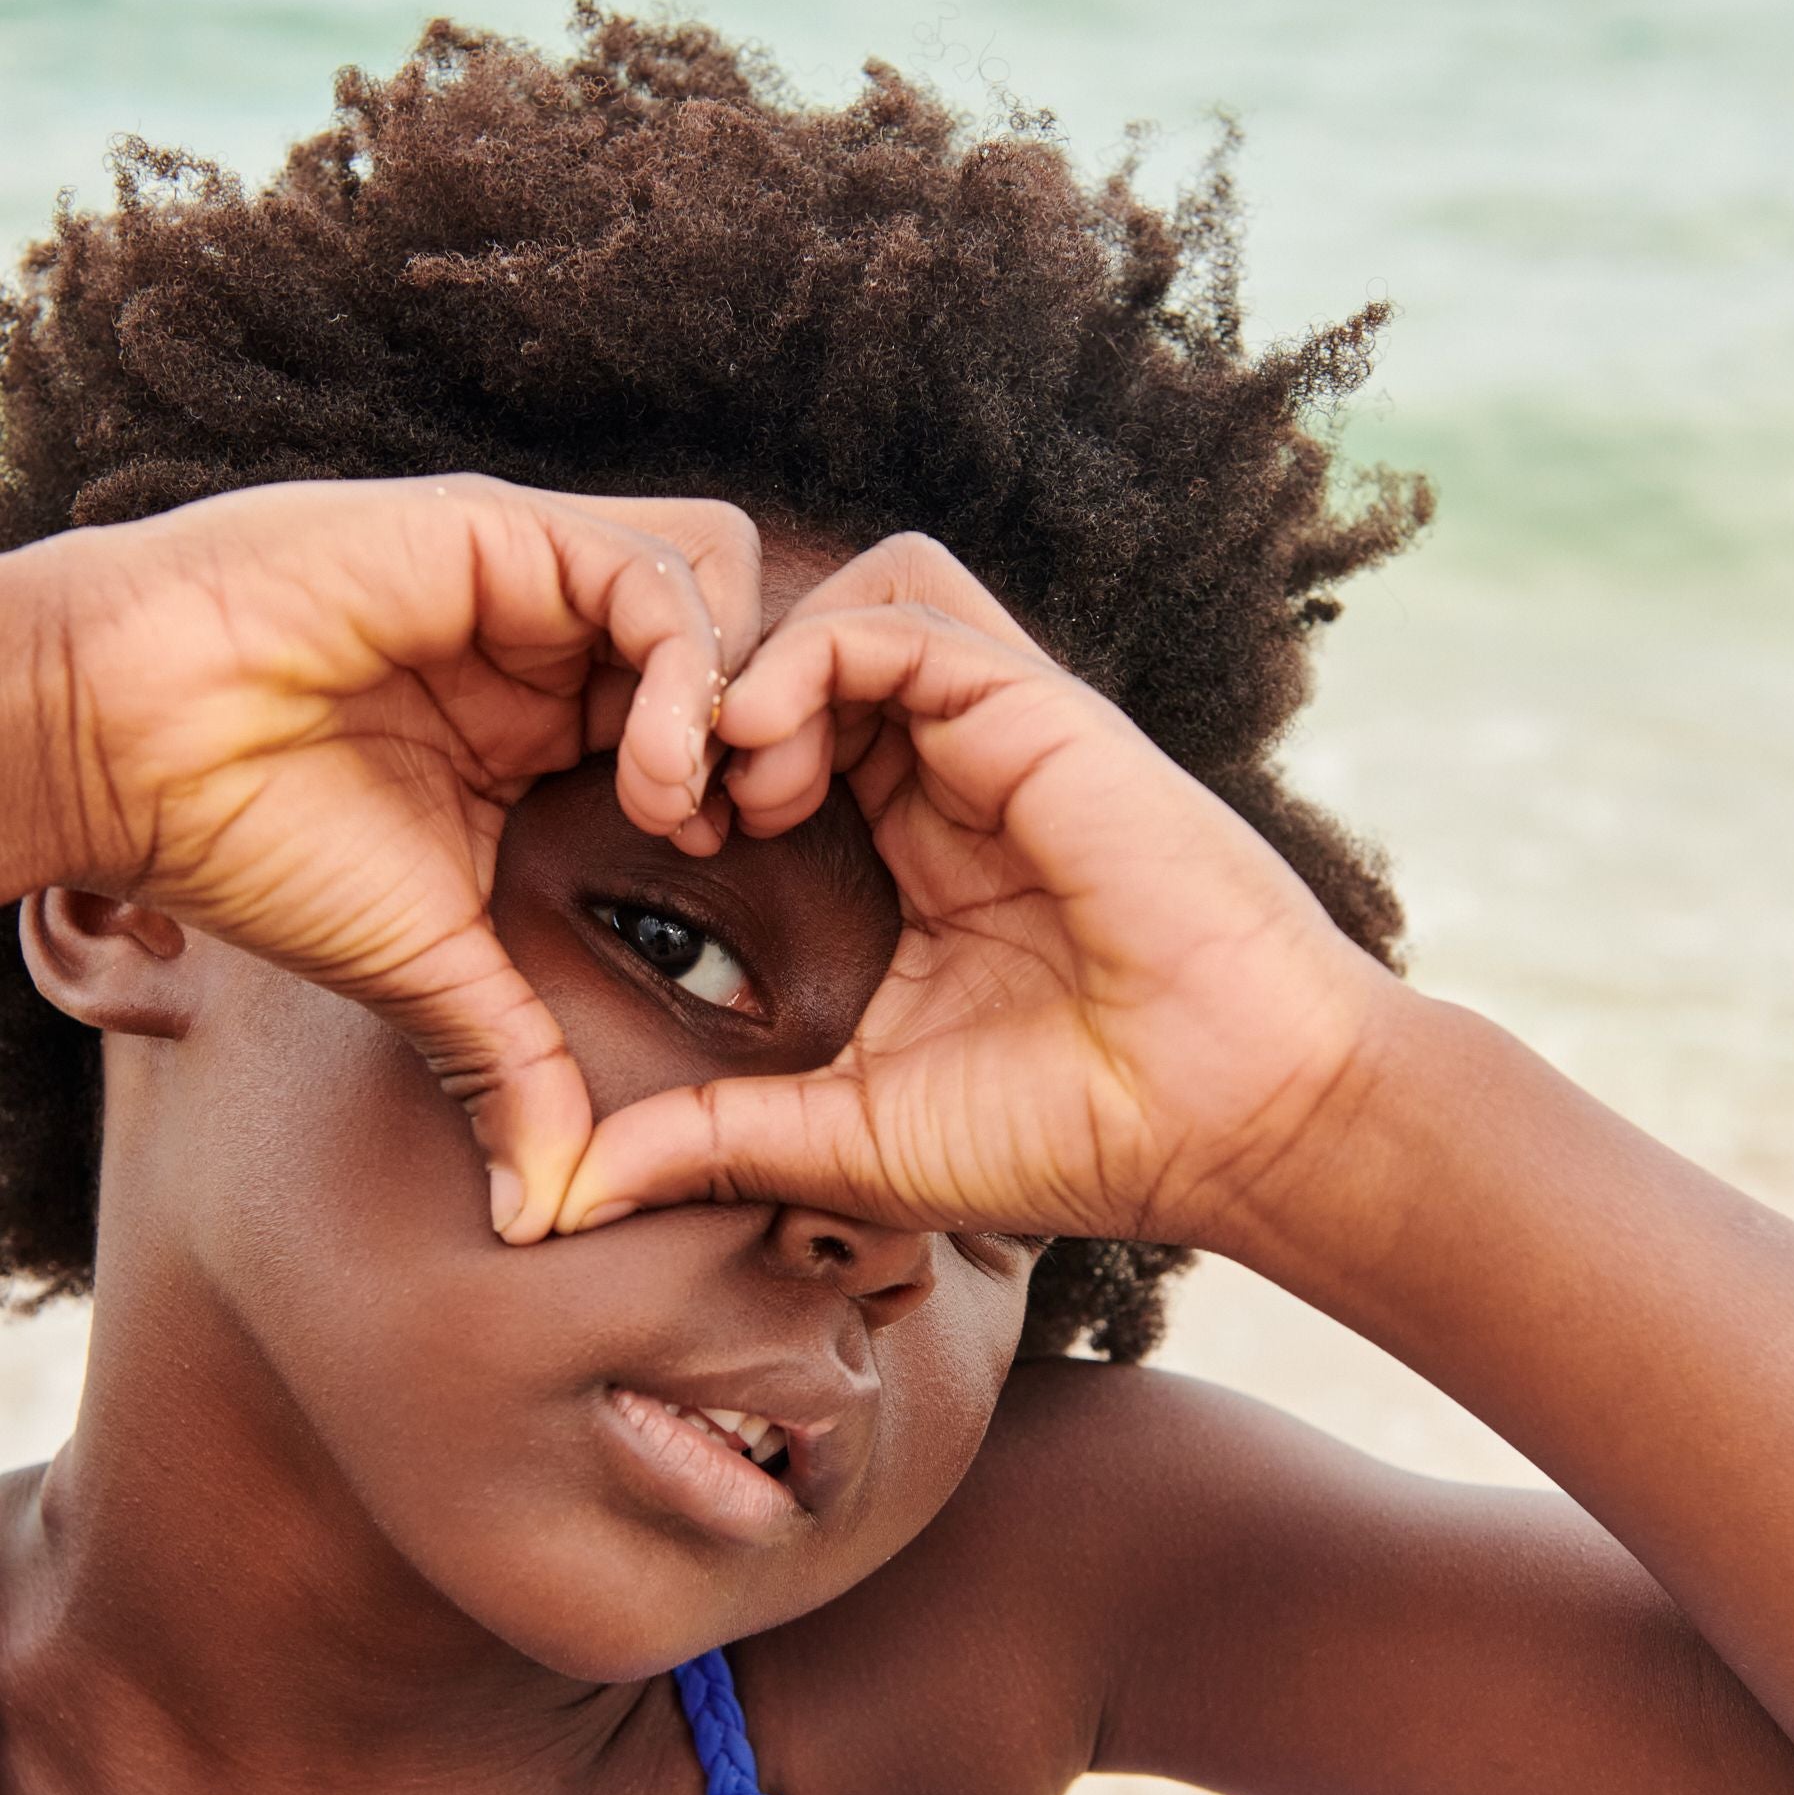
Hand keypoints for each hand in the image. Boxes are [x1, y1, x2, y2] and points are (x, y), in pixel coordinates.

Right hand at [5, 477, 761, 1238]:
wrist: (116, 749)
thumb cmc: (248, 842)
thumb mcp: (426, 971)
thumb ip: (512, 1067)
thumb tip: (545, 1216)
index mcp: (546, 717)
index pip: (713, 715)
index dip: (749, 784)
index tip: (723, 873)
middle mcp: (551, 635)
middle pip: (745, 638)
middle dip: (773, 735)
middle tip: (744, 837)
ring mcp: (531, 576)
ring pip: (724, 587)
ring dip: (737, 701)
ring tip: (685, 811)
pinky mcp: (502, 533)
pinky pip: (658, 574)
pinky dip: (686, 673)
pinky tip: (648, 774)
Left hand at [554, 536, 1397, 1252]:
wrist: (1226, 1127)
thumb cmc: (1066, 1138)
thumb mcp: (845, 1137)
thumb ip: (714, 1138)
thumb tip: (566, 1194)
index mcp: (918, 856)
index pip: (791, 745)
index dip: (702, 765)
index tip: (656, 847)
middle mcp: (957, 780)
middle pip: (811, 653)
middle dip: (711, 699)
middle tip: (663, 798)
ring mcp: (1000, 738)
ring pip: (854, 600)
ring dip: (759, 663)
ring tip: (718, 772)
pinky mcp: (1040, 712)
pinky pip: (902, 615)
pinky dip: (809, 656)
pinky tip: (763, 754)